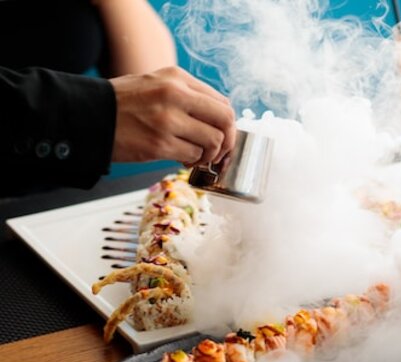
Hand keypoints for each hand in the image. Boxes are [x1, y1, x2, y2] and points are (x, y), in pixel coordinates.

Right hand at [109, 66, 235, 165]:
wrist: (87, 115)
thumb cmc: (123, 104)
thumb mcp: (157, 85)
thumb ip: (188, 96)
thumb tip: (220, 119)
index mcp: (177, 78)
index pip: (222, 102)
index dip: (228, 124)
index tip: (223, 136)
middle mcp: (176, 95)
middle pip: (225, 120)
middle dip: (228, 141)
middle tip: (218, 152)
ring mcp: (168, 120)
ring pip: (213, 141)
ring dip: (209, 154)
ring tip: (195, 156)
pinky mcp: (159, 143)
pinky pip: (193, 155)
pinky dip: (192, 161)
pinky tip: (182, 159)